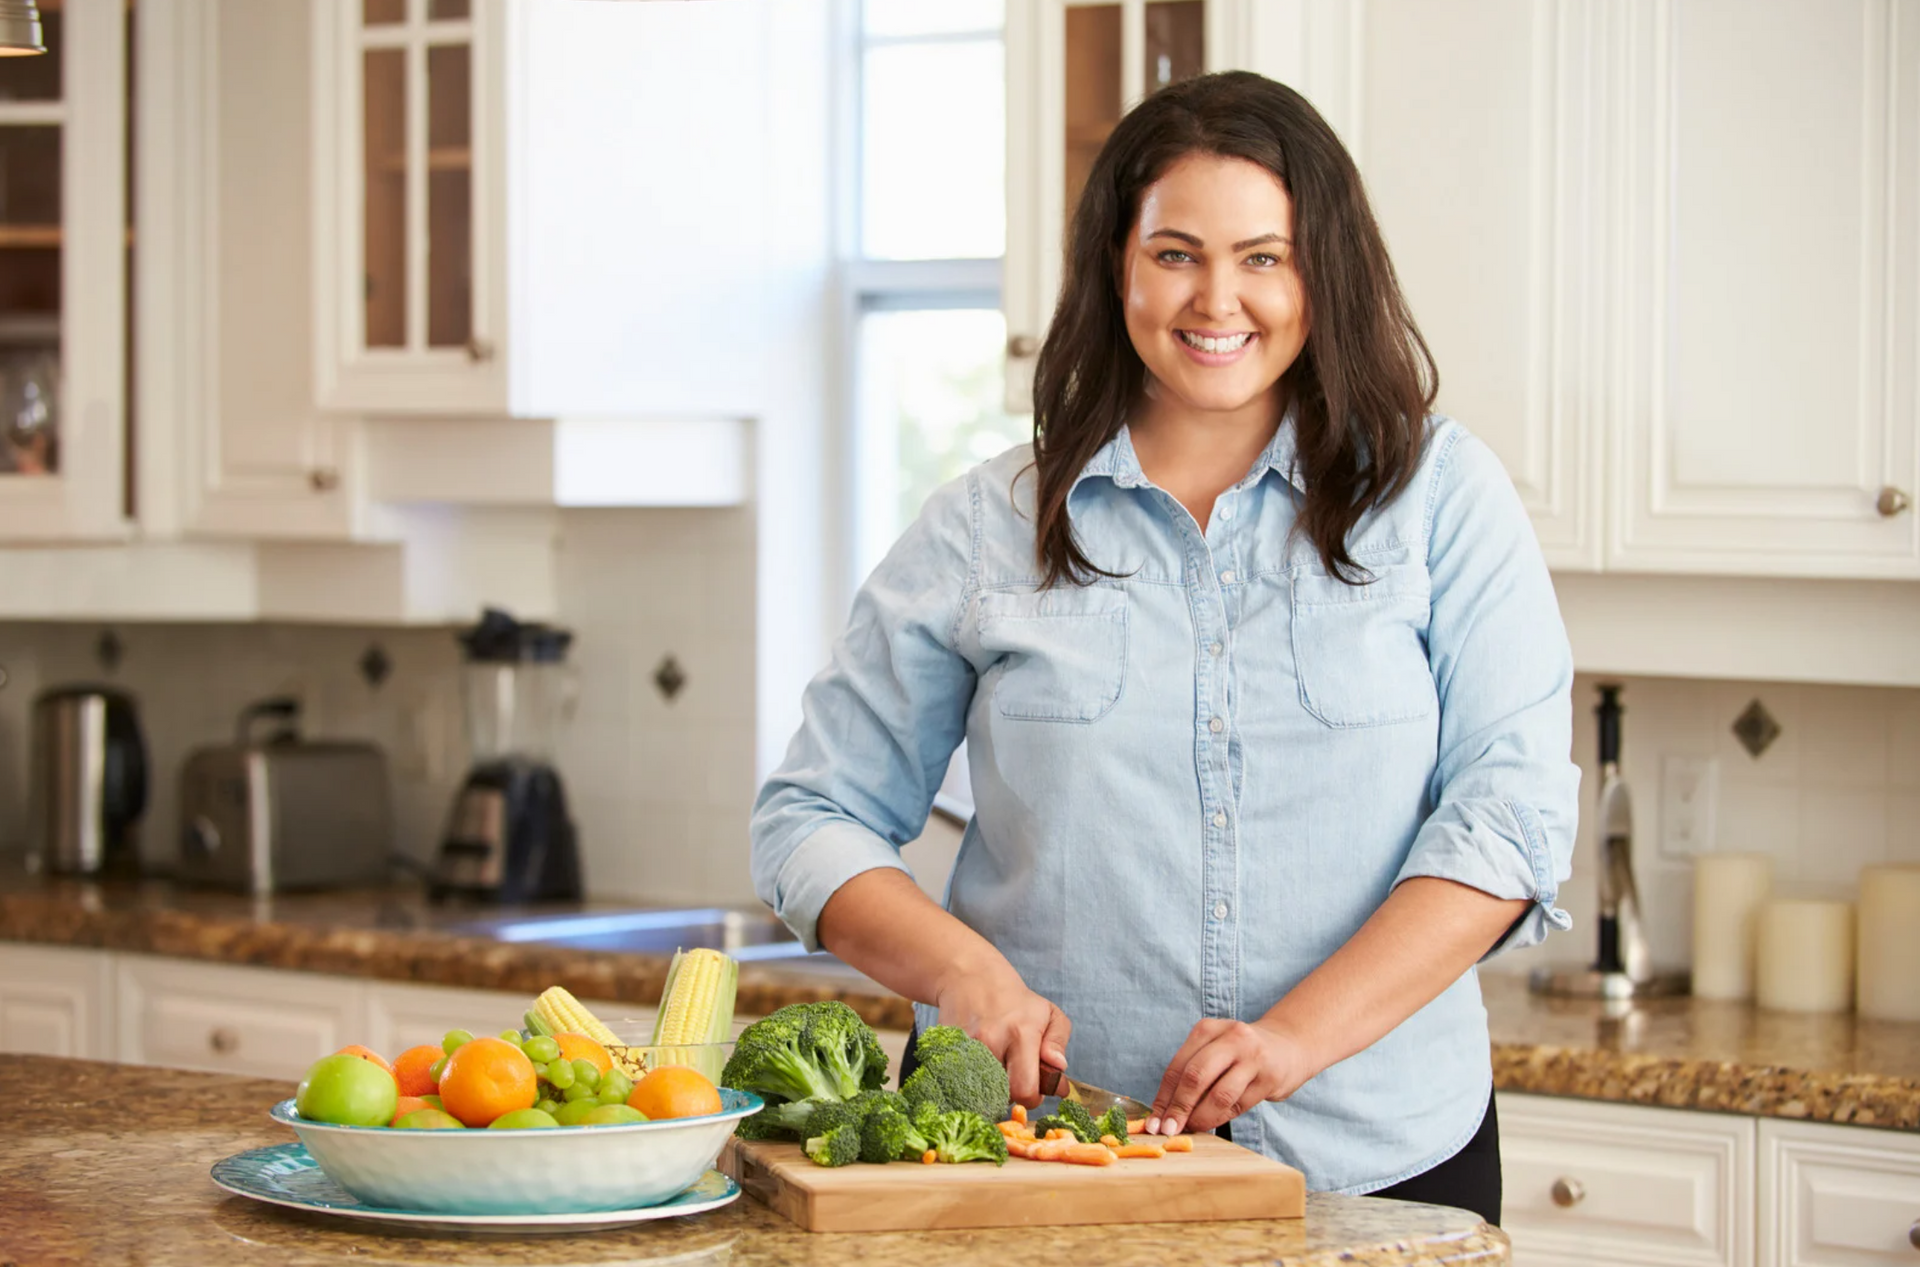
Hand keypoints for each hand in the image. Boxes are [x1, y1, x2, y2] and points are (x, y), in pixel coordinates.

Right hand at [934, 962, 1071, 1108]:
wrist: (971, 978)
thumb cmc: (1016, 1002)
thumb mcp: (1049, 1014)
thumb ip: (1058, 1045)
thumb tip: (1059, 1074)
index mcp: (1021, 1034)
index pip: (1025, 1090)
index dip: (1032, 1097)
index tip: (1033, 1087)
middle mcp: (991, 1040)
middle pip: (1001, 1096)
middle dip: (1011, 1093)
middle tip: (1014, 1074)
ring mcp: (965, 1046)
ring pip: (980, 1092)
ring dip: (991, 1086)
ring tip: (996, 1063)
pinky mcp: (946, 1048)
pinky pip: (960, 1080)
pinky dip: (971, 1078)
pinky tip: (979, 1060)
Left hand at [1147, 1017, 1310, 1135]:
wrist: (1289, 1045)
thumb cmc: (1241, 1053)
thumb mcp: (1215, 1049)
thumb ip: (1192, 1073)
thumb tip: (1165, 1112)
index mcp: (1208, 1029)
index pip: (1178, 1066)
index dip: (1163, 1097)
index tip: (1153, 1121)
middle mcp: (1231, 1038)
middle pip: (1195, 1076)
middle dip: (1178, 1108)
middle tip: (1168, 1130)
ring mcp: (1253, 1057)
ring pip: (1219, 1094)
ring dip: (1200, 1117)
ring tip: (1191, 1129)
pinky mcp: (1270, 1078)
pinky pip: (1239, 1105)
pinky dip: (1220, 1118)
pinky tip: (1212, 1124)